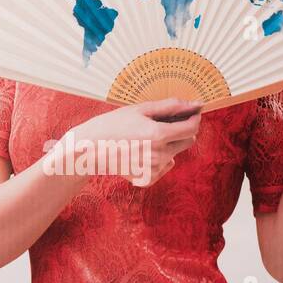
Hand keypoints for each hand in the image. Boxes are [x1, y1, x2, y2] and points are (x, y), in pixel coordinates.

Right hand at [71, 98, 203, 186]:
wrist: (88, 149)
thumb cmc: (111, 125)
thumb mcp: (139, 110)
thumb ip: (169, 106)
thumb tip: (195, 104)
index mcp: (158, 135)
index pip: (192, 127)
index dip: (195, 117)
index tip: (192, 112)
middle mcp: (159, 155)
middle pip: (188, 141)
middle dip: (181, 130)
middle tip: (163, 123)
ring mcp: (154, 169)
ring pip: (176, 153)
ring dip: (168, 144)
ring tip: (145, 138)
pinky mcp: (148, 179)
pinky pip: (164, 167)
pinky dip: (158, 158)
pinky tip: (140, 152)